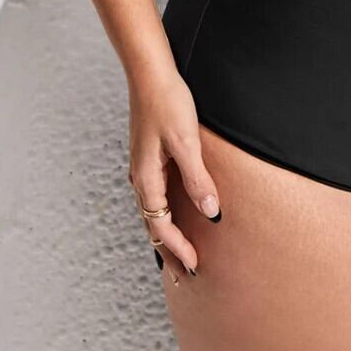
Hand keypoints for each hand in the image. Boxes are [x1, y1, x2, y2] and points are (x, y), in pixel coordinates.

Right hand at [126, 64, 221, 280]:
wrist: (151, 74)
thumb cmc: (168, 104)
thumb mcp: (187, 143)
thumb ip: (198, 179)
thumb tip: (210, 213)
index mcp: (146, 179)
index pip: (161, 226)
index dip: (178, 248)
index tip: (196, 267)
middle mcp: (140, 178)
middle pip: (153, 225)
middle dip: (169, 251)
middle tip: (186, 276)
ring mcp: (143, 168)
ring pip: (153, 212)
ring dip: (166, 235)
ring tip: (179, 254)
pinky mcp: (150, 157)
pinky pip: (156, 196)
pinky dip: (164, 214)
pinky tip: (174, 214)